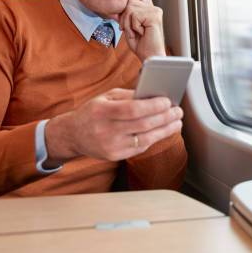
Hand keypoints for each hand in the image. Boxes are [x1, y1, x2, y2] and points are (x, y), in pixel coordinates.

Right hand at [44, 88, 182, 164]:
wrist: (73, 135)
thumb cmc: (93, 112)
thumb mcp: (106, 98)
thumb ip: (129, 96)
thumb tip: (154, 95)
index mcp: (102, 112)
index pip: (132, 109)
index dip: (153, 106)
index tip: (167, 101)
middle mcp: (105, 130)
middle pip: (142, 125)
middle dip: (164, 117)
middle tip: (178, 111)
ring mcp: (111, 146)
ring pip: (145, 139)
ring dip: (165, 130)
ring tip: (177, 122)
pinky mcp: (115, 156)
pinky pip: (140, 147)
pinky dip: (154, 138)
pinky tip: (163, 131)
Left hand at [118, 0, 165, 60]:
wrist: (150, 57)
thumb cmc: (141, 46)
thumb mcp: (130, 27)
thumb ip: (127, 15)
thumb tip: (122, 4)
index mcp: (150, 10)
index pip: (131, 1)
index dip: (125, 15)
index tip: (129, 28)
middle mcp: (154, 9)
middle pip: (129, 3)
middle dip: (125, 19)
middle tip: (132, 32)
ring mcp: (155, 11)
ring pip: (130, 9)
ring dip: (129, 24)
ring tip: (137, 33)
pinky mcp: (154, 16)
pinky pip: (134, 16)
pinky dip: (134, 27)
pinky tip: (143, 33)